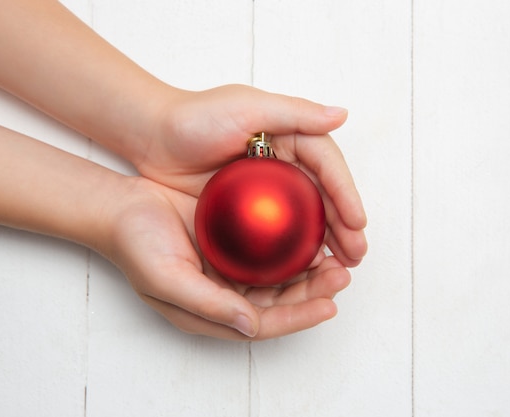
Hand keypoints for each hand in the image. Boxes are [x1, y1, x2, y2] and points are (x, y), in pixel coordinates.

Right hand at [103, 177, 350, 339]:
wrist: (122, 207)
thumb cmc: (136, 246)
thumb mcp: (166, 281)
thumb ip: (209, 306)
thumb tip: (252, 326)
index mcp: (211, 312)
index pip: (264, 324)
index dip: (299, 318)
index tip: (330, 306)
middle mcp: (225, 294)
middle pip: (279, 303)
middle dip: (313, 294)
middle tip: (341, 275)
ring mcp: (230, 268)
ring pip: (279, 278)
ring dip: (308, 272)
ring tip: (335, 259)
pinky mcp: (232, 241)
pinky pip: (269, 250)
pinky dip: (290, 247)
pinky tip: (309, 236)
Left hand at [135, 84, 367, 266]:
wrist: (151, 137)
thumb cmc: (195, 117)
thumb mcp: (246, 107)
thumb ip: (294, 112)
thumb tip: (341, 115)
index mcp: (291, 136)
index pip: (328, 166)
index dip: (346, 194)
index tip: (358, 223)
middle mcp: (285, 162)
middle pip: (323, 196)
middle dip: (344, 225)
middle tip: (356, 254)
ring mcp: (267, 188)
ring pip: (306, 217)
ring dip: (326, 241)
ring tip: (340, 267)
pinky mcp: (247, 209)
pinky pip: (278, 231)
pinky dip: (294, 247)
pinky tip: (303, 266)